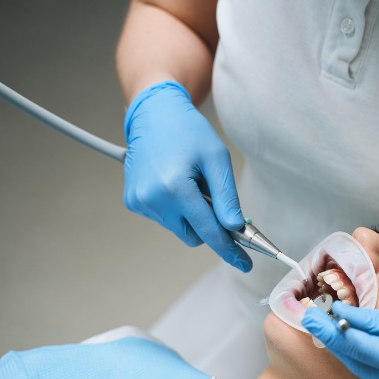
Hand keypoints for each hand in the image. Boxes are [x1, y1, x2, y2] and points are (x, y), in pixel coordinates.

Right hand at [123, 81, 250, 271]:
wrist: (153, 114)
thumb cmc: (188, 132)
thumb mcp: (217, 159)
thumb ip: (226, 197)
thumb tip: (235, 228)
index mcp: (175, 188)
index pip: (209, 231)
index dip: (229, 249)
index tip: (245, 264)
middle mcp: (153, 199)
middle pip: (194, 235)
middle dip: (209, 223)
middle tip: (213, 196)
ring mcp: (140, 202)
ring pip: (180, 227)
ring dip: (191, 213)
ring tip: (188, 181)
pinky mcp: (133, 202)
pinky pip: (165, 218)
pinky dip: (175, 208)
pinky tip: (174, 182)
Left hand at [302, 303, 378, 378]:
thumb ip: (376, 323)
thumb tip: (342, 315)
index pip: (362, 350)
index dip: (333, 331)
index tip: (312, 315)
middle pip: (360, 365)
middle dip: (337, 341)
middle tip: (314, 318)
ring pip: (369, 375)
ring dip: (356, 353)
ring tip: (341, 327)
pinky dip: (374, 366)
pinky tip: (369, 349)